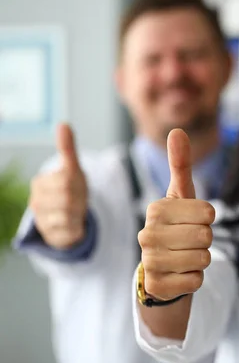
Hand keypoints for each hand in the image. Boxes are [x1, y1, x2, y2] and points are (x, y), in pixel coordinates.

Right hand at [30, 123, 87, 249]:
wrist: (70, 218)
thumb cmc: (70, 189)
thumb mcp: (71, 169)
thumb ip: (68, 149)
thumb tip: (63, 124)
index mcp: (39, 183)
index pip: (64, 179)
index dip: (77, 183)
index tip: (76, 185)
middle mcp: (36, 203)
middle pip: (67, 197)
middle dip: (79, 198)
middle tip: (79, 199)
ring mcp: (41, 221)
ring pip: (68, 214)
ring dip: (79, 212)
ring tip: (77, 210)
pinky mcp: (51, 238)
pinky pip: (70, 231)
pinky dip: (78, 227)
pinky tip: (76, 223)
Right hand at [138, 129, 215, 301]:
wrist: (161, 268)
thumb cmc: (176, 226)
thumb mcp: (180, 195)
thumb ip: (180, 164)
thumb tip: (177, 130)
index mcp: (156, 209)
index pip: (208, 213)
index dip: (209, 219)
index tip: (194, 221)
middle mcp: (147, 234)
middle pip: (206, 236)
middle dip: (205, 241)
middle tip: (189, 241)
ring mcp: (149, 262)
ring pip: (202, 259)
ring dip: (201, 260)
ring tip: (185, 257)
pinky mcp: (156, 286)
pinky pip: (196, 281)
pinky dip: (194, 279)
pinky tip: (180, 275)